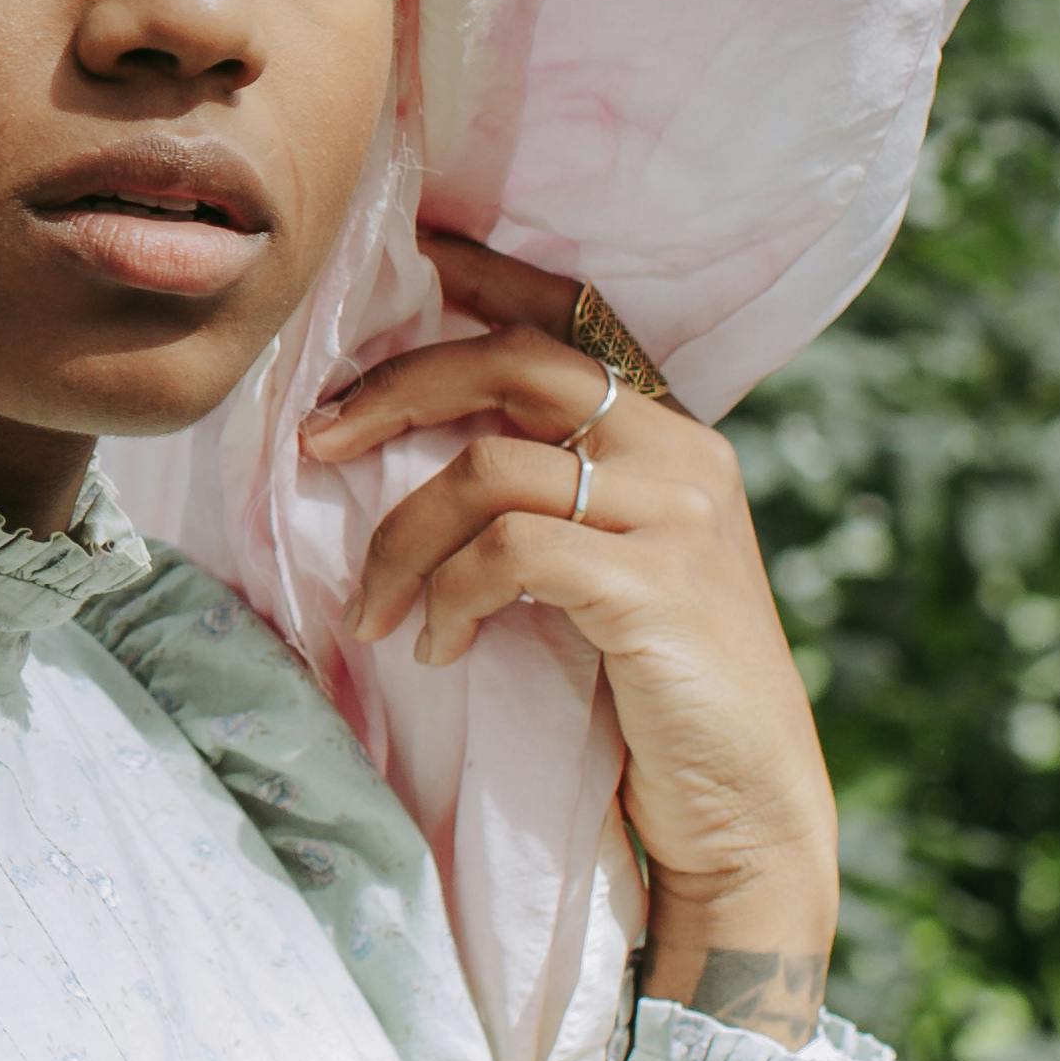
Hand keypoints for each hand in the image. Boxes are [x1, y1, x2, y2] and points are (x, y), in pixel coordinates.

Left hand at [298, 227, 843, 1038]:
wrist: (744, 811)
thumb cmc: (657, 698)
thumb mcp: (608, 574)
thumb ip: (552, 501)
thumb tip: (420, 457)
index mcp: (672, 436)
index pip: (574, 316)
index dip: (488, 275)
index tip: (410, 249)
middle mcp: (683, 453)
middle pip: (513, 364)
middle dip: (395, 390)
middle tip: (315, 444)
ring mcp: (676, 515)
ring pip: (488, 466)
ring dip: (402, 538)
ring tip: (375, 612)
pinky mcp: (656, 587)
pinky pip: (507, 553)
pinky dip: (448, 597)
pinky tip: (439, 649)